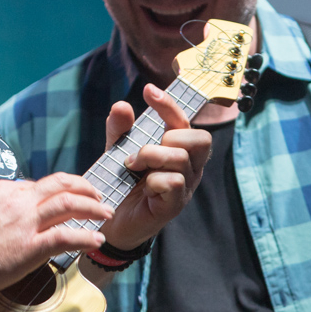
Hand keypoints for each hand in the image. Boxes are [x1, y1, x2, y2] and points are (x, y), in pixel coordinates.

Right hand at [0, 173, 110, 300]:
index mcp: (2, 192)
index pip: (38, 185)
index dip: (57, 191)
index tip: (66, 198)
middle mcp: (16, 201)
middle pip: (60, 185)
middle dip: (84, 187)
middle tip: (96, 194)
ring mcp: (24, 223)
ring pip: (69, 204)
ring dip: (93, 207)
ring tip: (105, 213)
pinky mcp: (28, 247)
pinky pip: (66, 236)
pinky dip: (86, 236)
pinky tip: (96, 240)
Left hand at [97, 84, 211, 251]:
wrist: (111, 221)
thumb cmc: (121, 184)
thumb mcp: (117, 151)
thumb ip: (120, 130)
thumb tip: (122, 105)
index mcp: (179, 150)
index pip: (183, 121)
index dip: (168, 105)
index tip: (148, 90)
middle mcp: (190, 167)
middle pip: (200, 139)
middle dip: (167, 138)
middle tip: (141, 152)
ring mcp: (186, 187)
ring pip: (182, 158)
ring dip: (151, 157)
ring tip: (132, 167)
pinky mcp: (176, 205)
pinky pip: (174, 182)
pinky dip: (154, 180)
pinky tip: (143, 188)